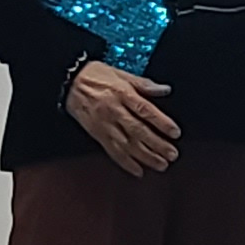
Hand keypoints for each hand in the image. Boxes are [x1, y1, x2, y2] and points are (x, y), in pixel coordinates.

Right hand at [67, 61, 181, 175]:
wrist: (69, 83)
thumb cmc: (96, 76)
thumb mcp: (122, 74)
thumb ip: (145, 84)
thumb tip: (165, 89)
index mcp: (122, 94)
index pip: (145, 110)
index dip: (161, 122)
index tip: (175, 132)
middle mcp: (114, 111)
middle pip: (138, 131)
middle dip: (157, 145)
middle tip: (172, 154)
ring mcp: (105, 125)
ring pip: (127, 145)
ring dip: (145, 157)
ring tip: (161, 165)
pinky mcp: (97, 135)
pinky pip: (113, 151)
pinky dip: (126, 163)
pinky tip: (138, 171)